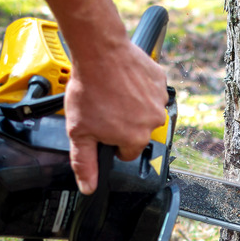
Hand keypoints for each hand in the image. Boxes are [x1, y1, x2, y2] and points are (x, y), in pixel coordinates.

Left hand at [64, 39, 167, 194]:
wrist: (99, 52)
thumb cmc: (89, 89)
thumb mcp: (79, 131)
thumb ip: (84, 162)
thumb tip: (89, 188)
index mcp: (135, 139)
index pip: (127, 152)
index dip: (112, 142)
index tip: (102, 127)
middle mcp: (152, 122)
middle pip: (138, 132)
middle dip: (124, 123)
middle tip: (105, 106)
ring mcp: (159, 101)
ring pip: (146, 111)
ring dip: (133, 105)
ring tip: (113, 92)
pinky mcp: (160, 82)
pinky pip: (152, 91)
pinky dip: (141, 88)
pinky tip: (124, 81)